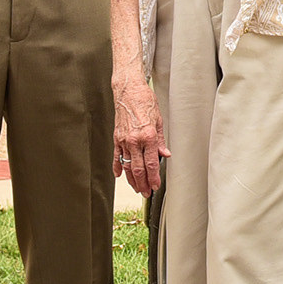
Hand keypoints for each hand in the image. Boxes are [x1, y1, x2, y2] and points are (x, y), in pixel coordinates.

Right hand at [113, 68, 168, 194]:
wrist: (128, 90)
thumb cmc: (145, 101)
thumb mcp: (159, 120)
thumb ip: (161, 140)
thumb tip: (165, 154)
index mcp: (148, 136)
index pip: (151, 163)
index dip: (153, 177)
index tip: (155, 186)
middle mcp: (135, 140)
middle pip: (138, 168)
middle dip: (143, 183)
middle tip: (146, 193)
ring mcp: (124, 140)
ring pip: (127, 165)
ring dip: (132, 180)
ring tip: (136, 188)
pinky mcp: (116, 138)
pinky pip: (117, 156)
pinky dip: (117, 167)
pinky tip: (119, 176)